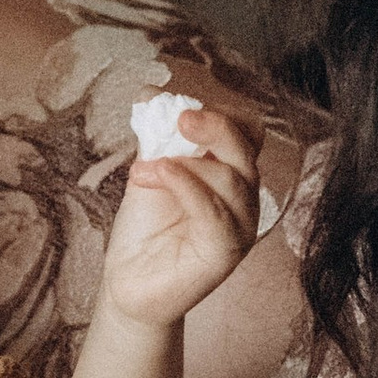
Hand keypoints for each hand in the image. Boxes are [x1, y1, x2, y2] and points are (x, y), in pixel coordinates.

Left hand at [98, 105, 259, 325]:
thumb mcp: (151, 171)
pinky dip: (187, 185)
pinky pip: (216, 213)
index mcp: (231, 173)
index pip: (247, 131)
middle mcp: (243, 198)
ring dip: (187, 162)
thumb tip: (151, 94)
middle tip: (178, 118)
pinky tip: (158, 175)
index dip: (219, 112)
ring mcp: (239, 228)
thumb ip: (157, 136)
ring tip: (147, 166)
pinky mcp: (225, 254)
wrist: (129, 284)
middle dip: (215, 125)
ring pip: (234, 178)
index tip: (174, 108)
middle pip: (248, 148)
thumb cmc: (145, 230)